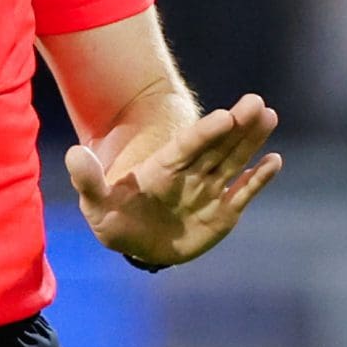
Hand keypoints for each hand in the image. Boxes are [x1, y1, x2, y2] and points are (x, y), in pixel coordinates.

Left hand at [64, 93, 282, 267]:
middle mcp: (191, 174)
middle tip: (256, 103)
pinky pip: (242, 192)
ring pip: (233, 161)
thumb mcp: (96, 203)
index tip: (224, 116)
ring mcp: (209, 191)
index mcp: (164, 167)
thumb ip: (88, 179)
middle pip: (218, 146)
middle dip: (237, 126)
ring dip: (251, 141)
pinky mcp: (223, 212)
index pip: (188, 145)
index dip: (206, 132)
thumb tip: (72, 153)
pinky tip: (274, 161)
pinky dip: (258, 179)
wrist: (136, 244)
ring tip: (268, 116)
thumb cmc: (115, 220)